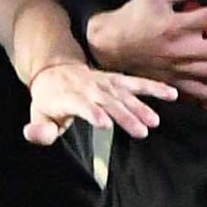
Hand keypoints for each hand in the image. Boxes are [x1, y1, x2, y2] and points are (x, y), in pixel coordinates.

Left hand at [23, 57, 171, 146]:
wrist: (55, 71)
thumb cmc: (50, 101)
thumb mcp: (38, 115)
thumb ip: (39, 129)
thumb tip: (35, 135)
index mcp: (67, 96)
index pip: (81, 104)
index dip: (92, 112)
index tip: (106, 124)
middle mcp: (88, 88)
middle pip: (108, 102)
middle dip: (124, 115)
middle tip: (141, 132)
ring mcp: (104, 83)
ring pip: (124, 94)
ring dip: (141, 106)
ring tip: (155, 121)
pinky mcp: (117, 80)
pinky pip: (136, 83)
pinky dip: (153, 87)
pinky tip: (171, 94)